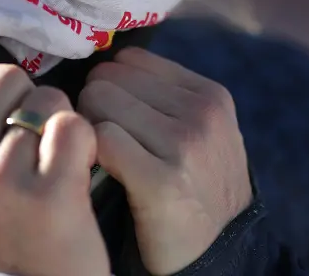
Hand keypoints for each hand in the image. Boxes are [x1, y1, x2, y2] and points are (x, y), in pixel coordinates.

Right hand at [0, 65, 110, 275]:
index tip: (5, 125)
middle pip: (4, 79)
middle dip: (28, 99)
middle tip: (38, 139)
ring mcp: (1, 183)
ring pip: (46, 100)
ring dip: (61, 123)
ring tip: (58, 161)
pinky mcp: (50, 193)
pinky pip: (74, 126)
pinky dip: (85, 141)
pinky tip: (79, 169)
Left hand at [79, 47, 252, 274]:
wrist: (219, 248)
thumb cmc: (197, 185)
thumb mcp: (203, 130)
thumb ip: (166, 96)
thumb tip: (107, 67)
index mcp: (209, 94)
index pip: (130, 59)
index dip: (109, 84)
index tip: (108, 113)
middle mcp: (201, 112)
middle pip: (109, 79)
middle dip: (94, 106)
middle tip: (99, 138)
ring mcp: (184, 144)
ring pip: (100, 104)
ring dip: (89, 129)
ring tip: (100, 155)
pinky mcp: (162, 180)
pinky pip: (102, 141)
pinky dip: (93, 154)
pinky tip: (102, 172)